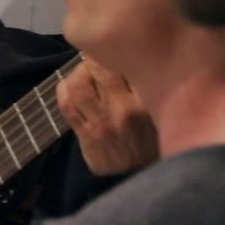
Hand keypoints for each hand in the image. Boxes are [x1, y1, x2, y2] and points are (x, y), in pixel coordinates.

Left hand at [57, 56, 157, 174]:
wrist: (140, 177)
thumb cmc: (153, 139)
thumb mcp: (161, 111)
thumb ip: (148, 85)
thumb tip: (129, 54)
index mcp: (149, 101)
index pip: (129, 63)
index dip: (119, 49)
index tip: (116, 46)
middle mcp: (125, 109)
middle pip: (100, 67)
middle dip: (95, 56)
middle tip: (98, 57)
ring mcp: (102, 122)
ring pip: (79, 83)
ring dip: (78, 72)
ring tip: (85, 73)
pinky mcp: (86, 133)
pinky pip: (66, 103)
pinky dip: (64, 89)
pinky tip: (70, 87)